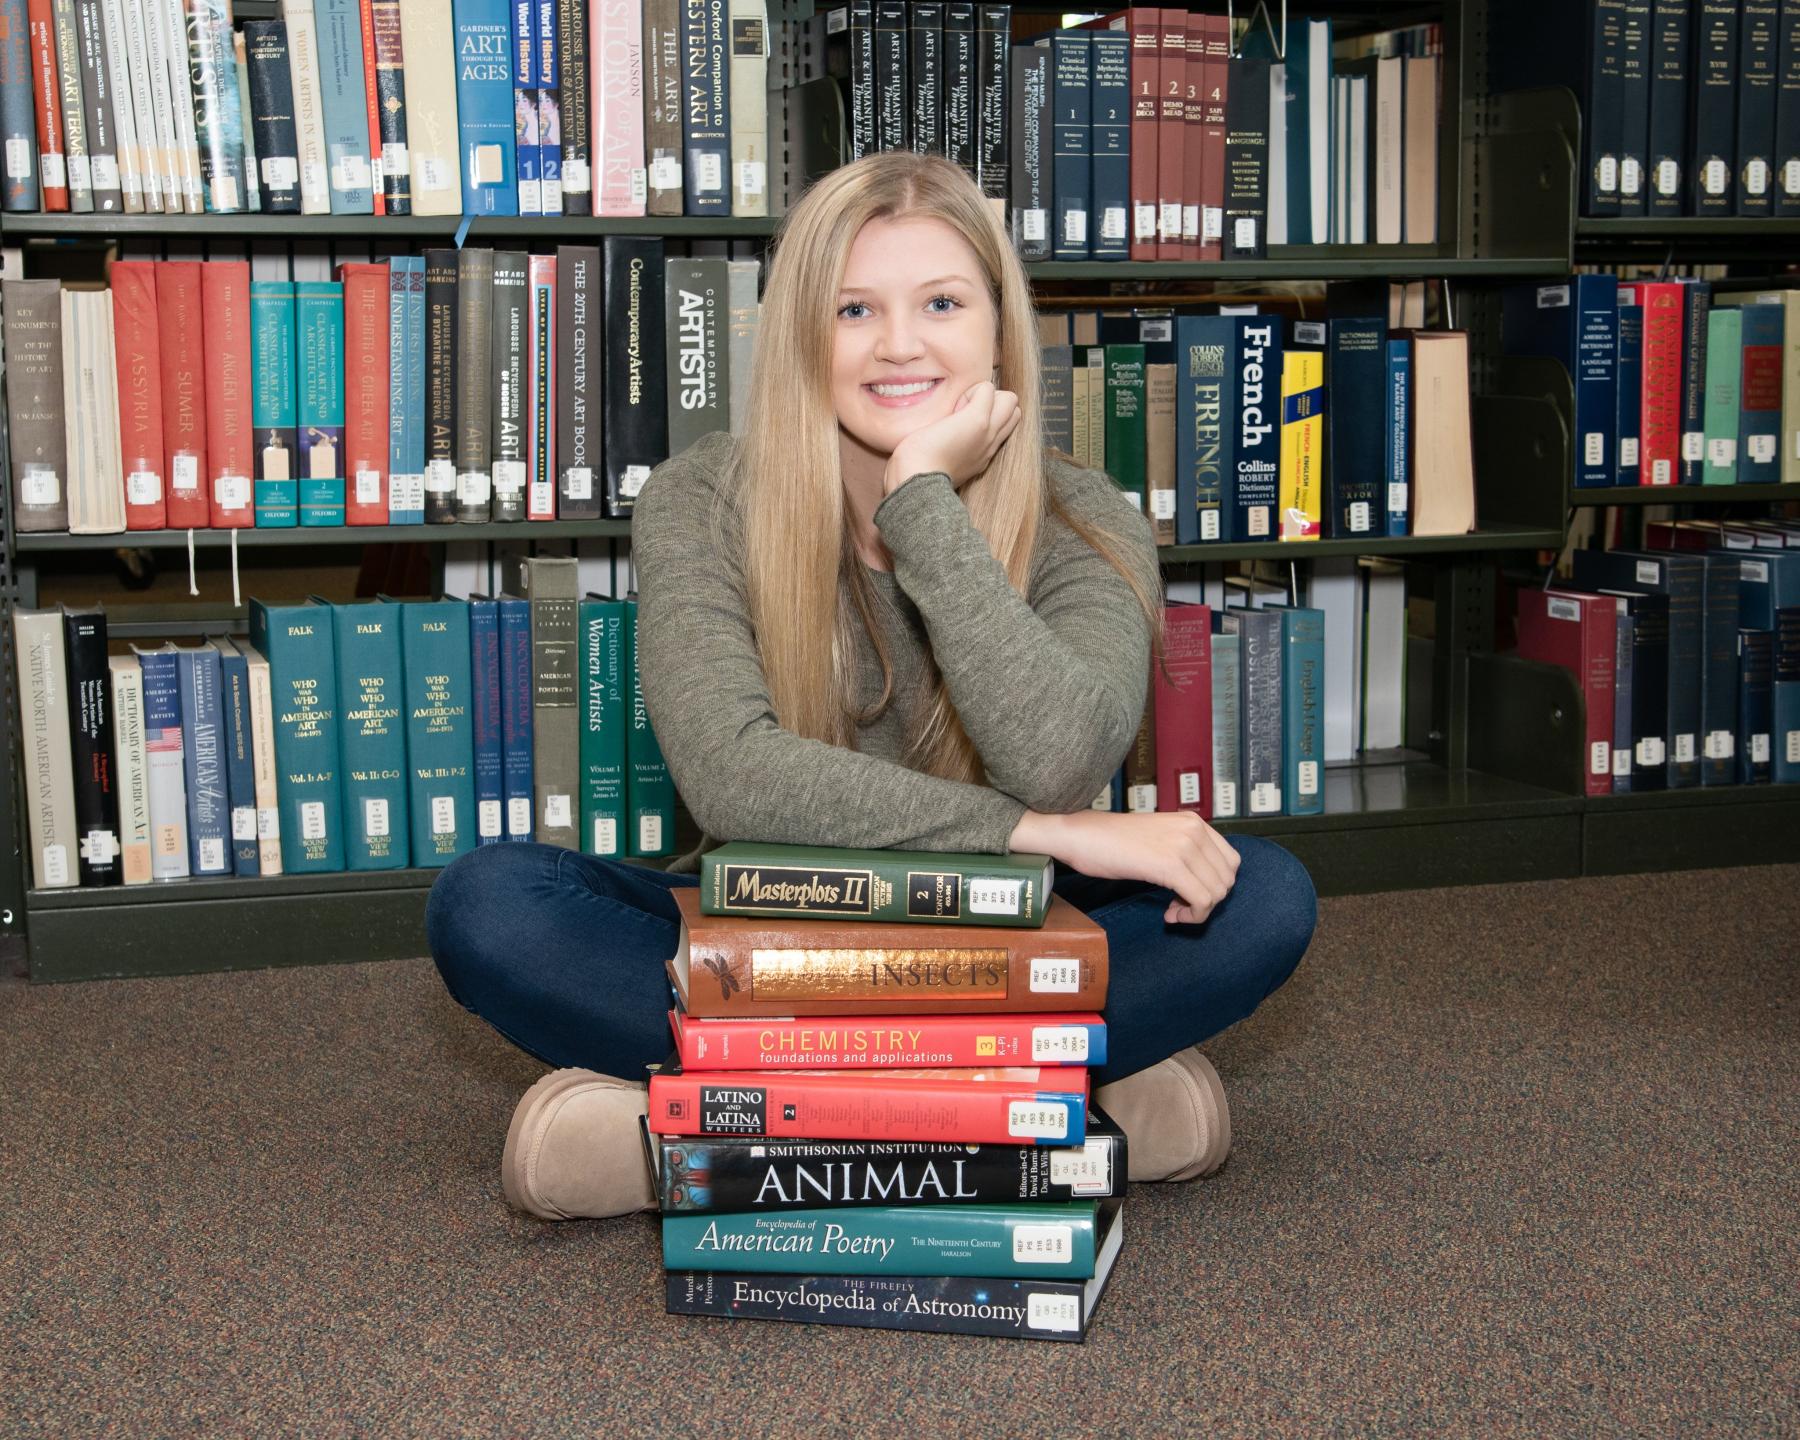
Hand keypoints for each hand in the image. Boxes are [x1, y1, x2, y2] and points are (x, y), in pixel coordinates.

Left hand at [883, 381, 1022, 495]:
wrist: (917, 481)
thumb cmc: (918, 473)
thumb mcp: (942, 463)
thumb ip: (950, 449)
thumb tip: (942, 432)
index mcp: (983, 455)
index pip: (1004, 427)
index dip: (988, 414)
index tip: (960, 423)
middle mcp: (990, 444)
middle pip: (1013, 411)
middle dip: (993, 402)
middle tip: (962, 413)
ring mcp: (988, 431)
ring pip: (1009, 399)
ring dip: (985, 395)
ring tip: (959, 410)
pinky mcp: (977, 419)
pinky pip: (987, 388)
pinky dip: (970, 390)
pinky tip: (953, 407)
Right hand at [1012, 808, 1241, 925]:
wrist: (1080, 835)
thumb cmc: (1109, 842)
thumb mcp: (1158, 838)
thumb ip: (1183, 852)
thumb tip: (1202, 883)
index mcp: (1193, 821)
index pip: (1230, 861)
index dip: (1213, 886)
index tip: (1188, 896)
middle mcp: (1194, 829)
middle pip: (1226, 879)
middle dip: (1207, 901)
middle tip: (1178, 908)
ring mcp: (1184, 845)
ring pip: (1217, 892)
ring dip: (1198, 911)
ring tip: (1173, 912)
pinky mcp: (1171, 864)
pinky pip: (1202, 901)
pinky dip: (1191, 916)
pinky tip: (1169, 916)